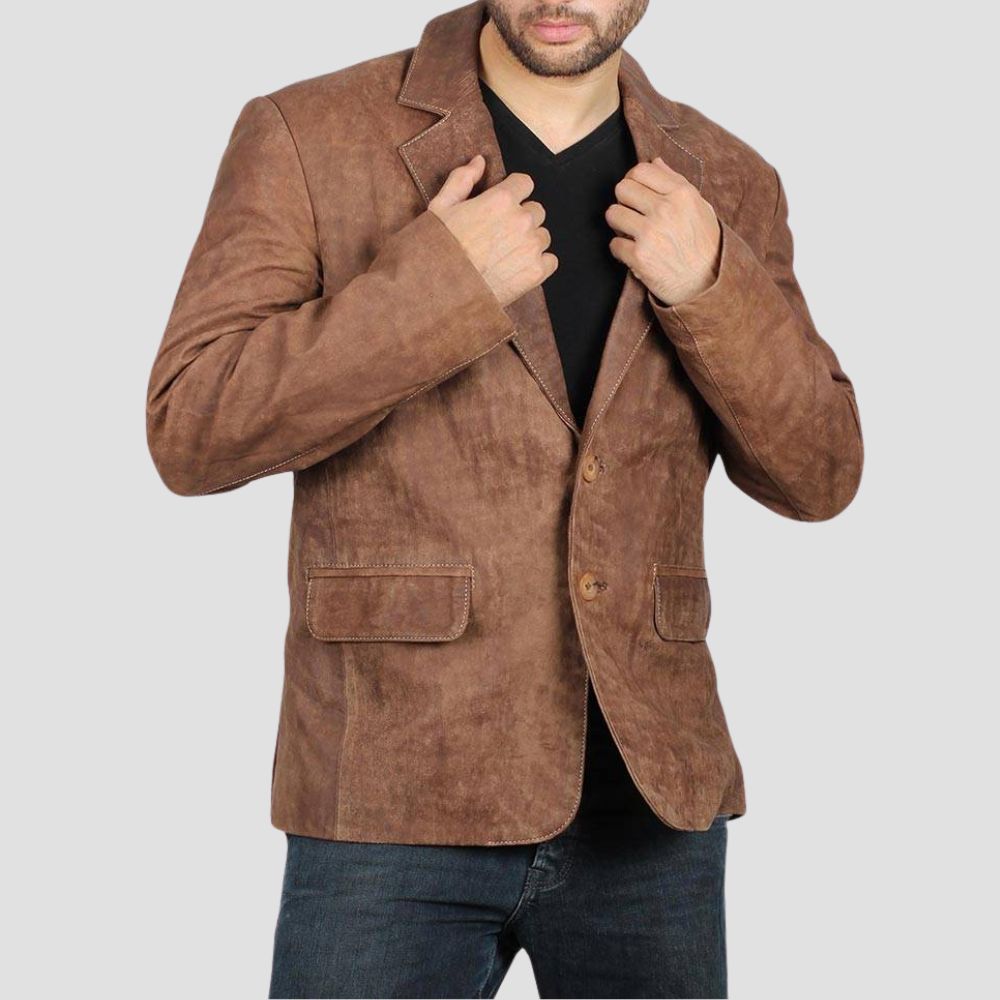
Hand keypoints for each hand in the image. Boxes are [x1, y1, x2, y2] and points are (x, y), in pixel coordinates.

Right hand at [429, 154, 557, 307]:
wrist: (441, 293)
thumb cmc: (437, 250)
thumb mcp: (440, 207)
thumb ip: (462, 179)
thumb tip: (480, 161)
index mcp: (501, 199)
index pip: (525, 183)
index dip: (513, 193)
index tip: (503, 207)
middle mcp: (521, 220)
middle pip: (536, 211)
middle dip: (522, 219)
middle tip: (500, 236)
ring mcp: (531, 247)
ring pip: (543, 236)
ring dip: (530, 242)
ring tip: (505, 255)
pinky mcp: (536, 272)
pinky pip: (550, 261)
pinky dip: (538, 264)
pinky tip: (516, 269)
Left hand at [605, 156, 721, 305]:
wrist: (707, 283)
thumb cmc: (704, 245)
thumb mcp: (699, 207)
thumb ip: (676, 182)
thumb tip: (655, 162)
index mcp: (681, 194)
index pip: (641, 170)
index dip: (634, 180)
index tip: (637, 193)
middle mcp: (665, 210)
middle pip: (622, 189)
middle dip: (624, 201)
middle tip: (633, 214)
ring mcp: (650, 233)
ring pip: (613, 214)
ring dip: (619, 224)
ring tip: (632, 233)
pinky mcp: (639, 257)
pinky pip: (614, 244)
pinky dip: (620, 250)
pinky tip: (634, 253)